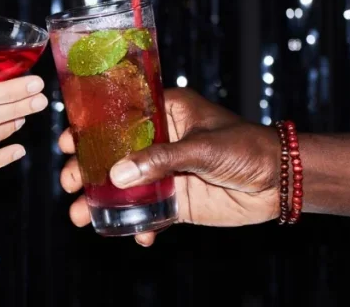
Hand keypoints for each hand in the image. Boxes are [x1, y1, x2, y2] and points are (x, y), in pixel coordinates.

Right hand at [59, 88, 280, 245]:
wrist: (281, 182)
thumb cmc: (247, 147)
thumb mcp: (202, 147)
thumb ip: (160, 159)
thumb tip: (118, 176)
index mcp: (165, 113)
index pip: (118, 116)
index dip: (89, 128)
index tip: (68, 141)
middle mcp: (159, 142)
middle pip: (112, 154)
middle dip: (86, 170)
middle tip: (68, 183)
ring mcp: (165, 173)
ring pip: (124, 187)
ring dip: (101, 202)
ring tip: (80, 216)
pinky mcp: (175, 201)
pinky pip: (148, 213)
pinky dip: (138, 225)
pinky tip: (136, 235)